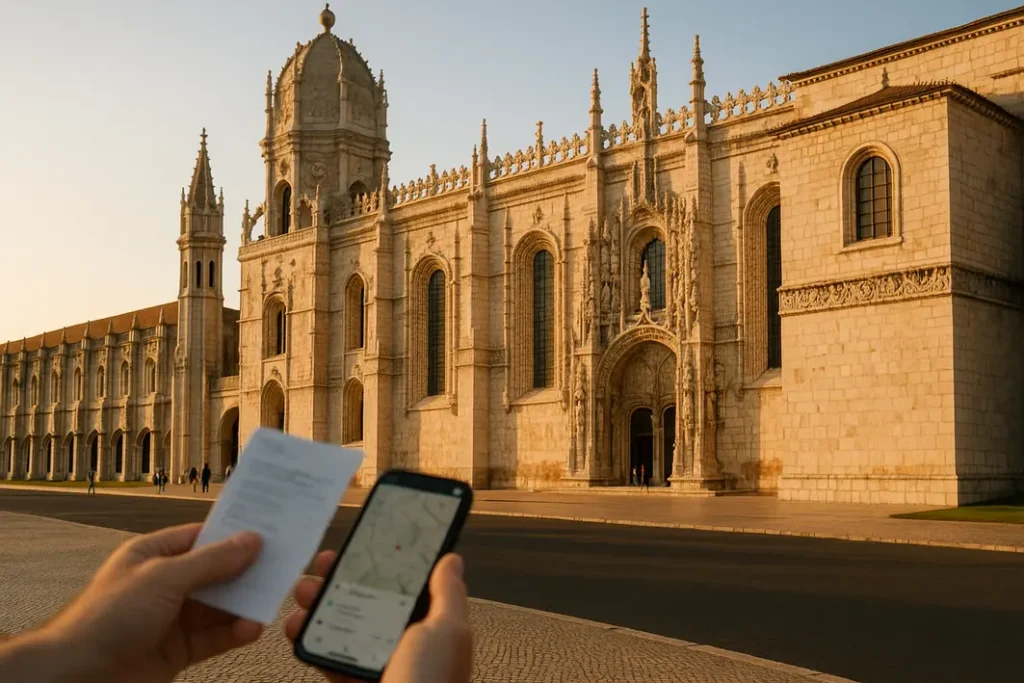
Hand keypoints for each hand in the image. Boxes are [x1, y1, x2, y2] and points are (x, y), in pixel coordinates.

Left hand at [34, 524, 263, 682]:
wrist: (74, 677)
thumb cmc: (106, 618)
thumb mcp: (164, 579)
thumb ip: (211, 561)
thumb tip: (251, 541)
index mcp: (153, 556)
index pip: (201, 537)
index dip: (233, 533)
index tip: (268, 529)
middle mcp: (163, 585)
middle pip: (214, 572)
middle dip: (245, 570)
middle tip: (281, 565)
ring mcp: (170, 619)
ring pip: (218, 606)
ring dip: (243, 604)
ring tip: (271, 599)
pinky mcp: (176, 651)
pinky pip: (213, 638)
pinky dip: (234, 633)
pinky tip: (251, 628)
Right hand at [285, 552, 471, 682]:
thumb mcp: (448, 631)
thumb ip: (448, 594)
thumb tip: (452, 558)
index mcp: (430, 627)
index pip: (405, 584)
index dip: (383, 562)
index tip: (360, 542)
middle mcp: (402, 642)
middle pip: (367, 599)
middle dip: (341, 578)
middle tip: (321, 563)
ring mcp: (374, 662)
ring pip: (342, 624)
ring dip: (318, 604)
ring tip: (303, 592)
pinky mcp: (349, 680)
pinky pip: (325, 655)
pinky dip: (307, 639)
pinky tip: (297, 627)